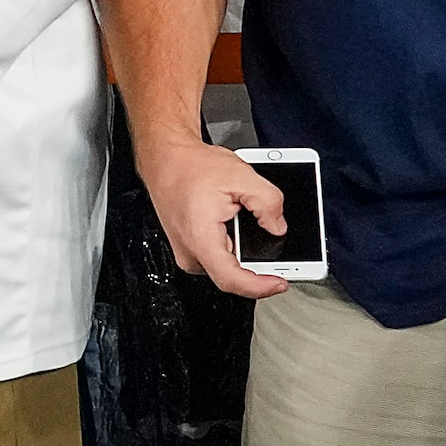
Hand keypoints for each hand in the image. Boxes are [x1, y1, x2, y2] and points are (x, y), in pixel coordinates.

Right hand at [133, 132, 290, 298]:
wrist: (165, 158)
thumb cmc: (191, 166)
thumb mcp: (240, 175)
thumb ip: (268, 201)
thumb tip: (278, 226)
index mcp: (200, 238)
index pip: (232, 280)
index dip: (260, 287)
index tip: (280, 282)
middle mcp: (189, 252)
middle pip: (231, 276)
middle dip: (258, 267)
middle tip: (278, 254)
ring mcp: (187, 251)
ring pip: (224, 267)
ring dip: (244, 255)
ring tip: (250, 227)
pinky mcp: (188, 247)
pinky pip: (216, 257)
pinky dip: (233, 247)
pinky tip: (236, 226)